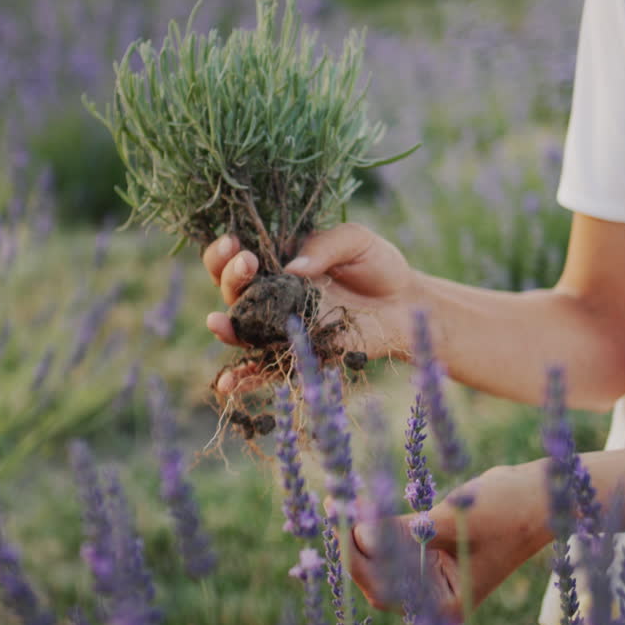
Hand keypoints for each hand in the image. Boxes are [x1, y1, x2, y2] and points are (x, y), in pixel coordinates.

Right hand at [201, 224, 418, 392]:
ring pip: (240, 329)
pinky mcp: (297, 353)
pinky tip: (227, 383)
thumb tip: (293, 268)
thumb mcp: (354, 240)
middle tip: (247, 264)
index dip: (226, 251)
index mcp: (276, 261)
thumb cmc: (378, 265)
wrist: (407, 304)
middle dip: (229, 277)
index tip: (234, 241)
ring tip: (218, 322)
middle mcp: (271, 294)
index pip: (237, 256)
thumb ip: (324, 246)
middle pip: (232, 290)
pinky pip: (265, 368)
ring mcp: (281, 326)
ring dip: (225, 327)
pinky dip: (245, 379)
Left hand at [348, 463, 552, 620]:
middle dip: (352, 542)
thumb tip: (360, 531)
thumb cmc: (507, 511)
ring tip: (338, 498)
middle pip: (377, 575)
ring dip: (358, 528)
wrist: (538, 494)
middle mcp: (433, 591)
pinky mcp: (428, 545)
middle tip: (333, 504)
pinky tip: (358, 500)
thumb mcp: (452, 521)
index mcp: (445, 601)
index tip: (341, 524)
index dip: (358, 558)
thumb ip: (406, 531)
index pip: (386, 588)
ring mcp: (429, 568)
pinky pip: (392, 538)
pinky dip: (375, 520)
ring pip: (380, 556)